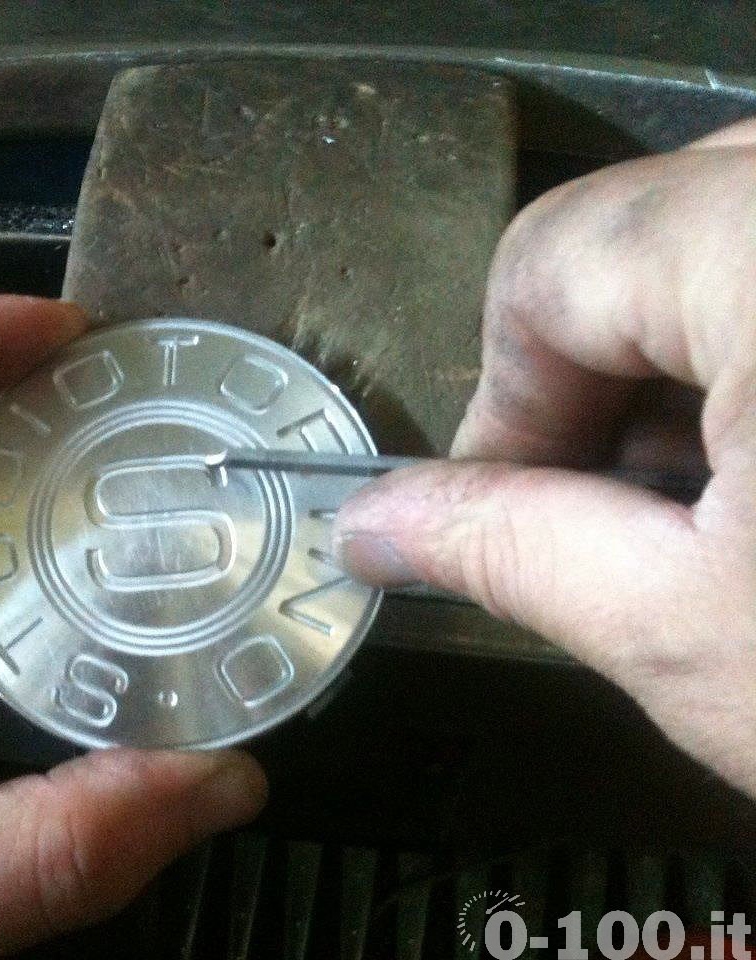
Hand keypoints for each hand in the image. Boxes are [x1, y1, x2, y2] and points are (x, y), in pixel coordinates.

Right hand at [331, 118, 755, 794]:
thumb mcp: (685, 633)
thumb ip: (504, 548)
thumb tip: (372, 523)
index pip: (551, 266)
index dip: (502, 402)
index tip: (500, 503)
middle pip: (643, 227)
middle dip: (600, 372)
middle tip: (612, 504)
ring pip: (733, 224)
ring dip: (690, 355)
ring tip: (719, 500)